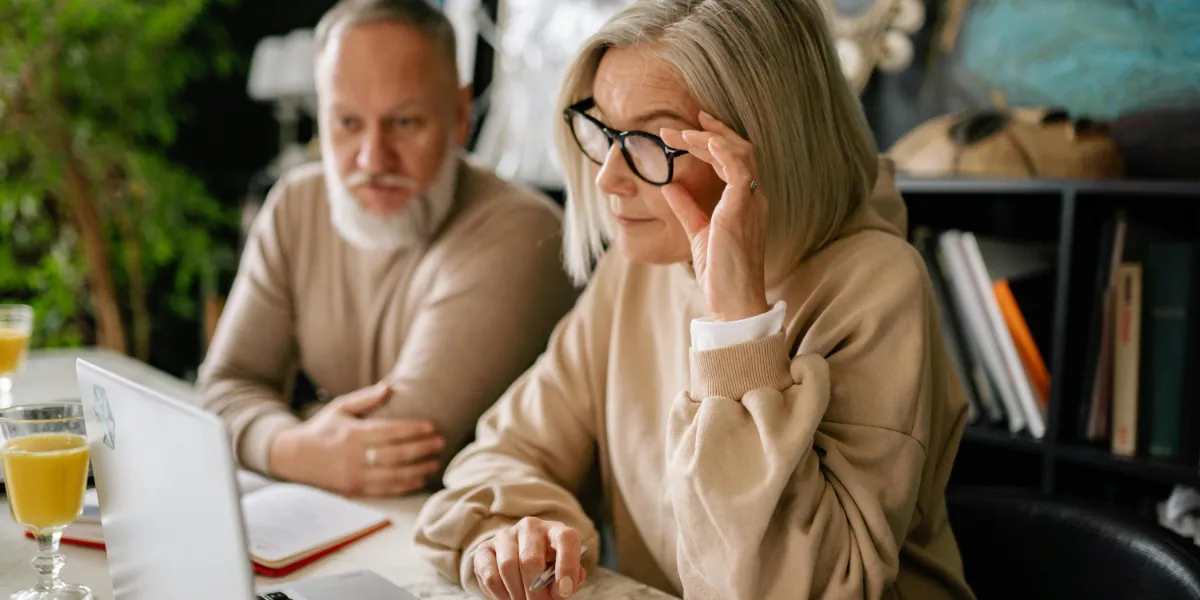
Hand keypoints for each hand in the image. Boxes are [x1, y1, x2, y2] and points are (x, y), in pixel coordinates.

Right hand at [267, 383, 443, 496]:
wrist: (293, 458)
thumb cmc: (322, 428)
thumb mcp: (339, 408)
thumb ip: (365, 399)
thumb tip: (388, 387)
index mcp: (353, 434)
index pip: (389, 432)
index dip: (413, 430)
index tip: (432, 426)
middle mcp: (354, 456)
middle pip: (396, 454)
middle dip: (422, 449)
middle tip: (441, 443)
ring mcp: (355, 476)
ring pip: (394, 476)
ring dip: (418, 470)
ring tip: (435, 463)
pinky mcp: (355, 490)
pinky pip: (385, 490)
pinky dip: (405, 486)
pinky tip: (420, 480)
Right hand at [472, 518, 587, 599]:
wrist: (519, 561)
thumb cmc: (547, 567)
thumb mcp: (562, 572)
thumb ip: (569, 579)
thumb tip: (563, 589)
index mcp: (555, 530)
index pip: (565, 539)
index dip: (567, 565)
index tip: (565, 591)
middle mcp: (530, 527)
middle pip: (530, 558)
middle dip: (536, 590)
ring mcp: (505, 535)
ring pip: (507, 566)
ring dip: (517, 593)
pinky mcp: (485, 549)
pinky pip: (490, 575)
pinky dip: (500, 593)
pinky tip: (509, 597)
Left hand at [660, 112, 769, 321]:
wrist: (734, 301)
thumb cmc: (721, 272)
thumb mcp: (699, 232)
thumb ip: (687, 207)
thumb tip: (670, 186)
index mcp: (746, 202)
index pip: (733, 160)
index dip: (712, 140)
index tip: (689, 128)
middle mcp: (754, 197)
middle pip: (738, 150)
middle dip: (709, 132)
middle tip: (678, 124)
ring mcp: (752, 201)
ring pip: (739, 153)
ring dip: (709, 138)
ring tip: (681, 132)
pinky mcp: (743, 208)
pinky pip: (739, 170)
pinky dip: (723, 152)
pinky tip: (705, 141)